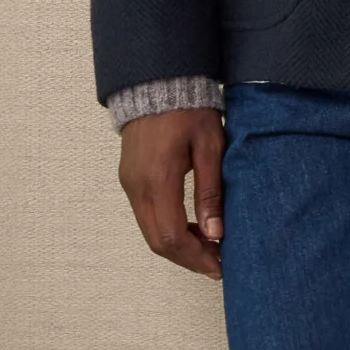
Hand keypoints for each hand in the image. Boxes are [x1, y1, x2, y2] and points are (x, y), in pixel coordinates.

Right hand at [118, 106, 224, 280]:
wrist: (157, 83)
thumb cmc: (188, 110)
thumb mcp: (210, 147)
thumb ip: (211, 192)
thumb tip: (215, 233)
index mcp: (158, 180)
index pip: (172, 237)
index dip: (196, 258)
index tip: (219, 266)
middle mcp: (138, 187)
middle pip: (158, 242)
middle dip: (188, 258)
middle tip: (216, 264)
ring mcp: (130, 184)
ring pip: (150, 232)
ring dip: (177, 246)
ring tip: (208, 247)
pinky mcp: (129, 179)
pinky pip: (145, 216)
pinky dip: (167, 230)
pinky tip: (190, 227)